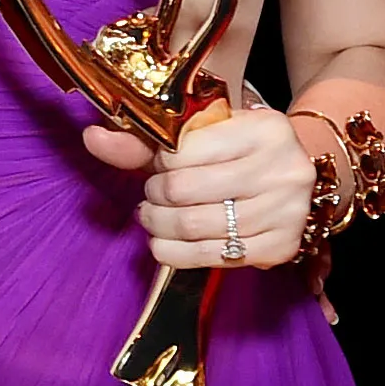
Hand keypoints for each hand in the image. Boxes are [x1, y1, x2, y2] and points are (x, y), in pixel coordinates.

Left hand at [134, 107, 315, 270]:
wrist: (292, 176)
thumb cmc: (237, 151)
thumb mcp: (202, 135)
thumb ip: (145, 140)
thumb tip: (93, 137)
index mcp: (264, 128)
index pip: (183, 151)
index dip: (159, 163)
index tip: (159, 167)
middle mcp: (283, 168)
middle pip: (184, 190)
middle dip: (154, 195)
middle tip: (151, 195)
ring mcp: (286, 211)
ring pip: (192, 226)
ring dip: (158, 225)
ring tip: (153, 217)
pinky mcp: (281, 246)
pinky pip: (210, 257)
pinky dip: (174, 253)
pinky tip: (165, 243)